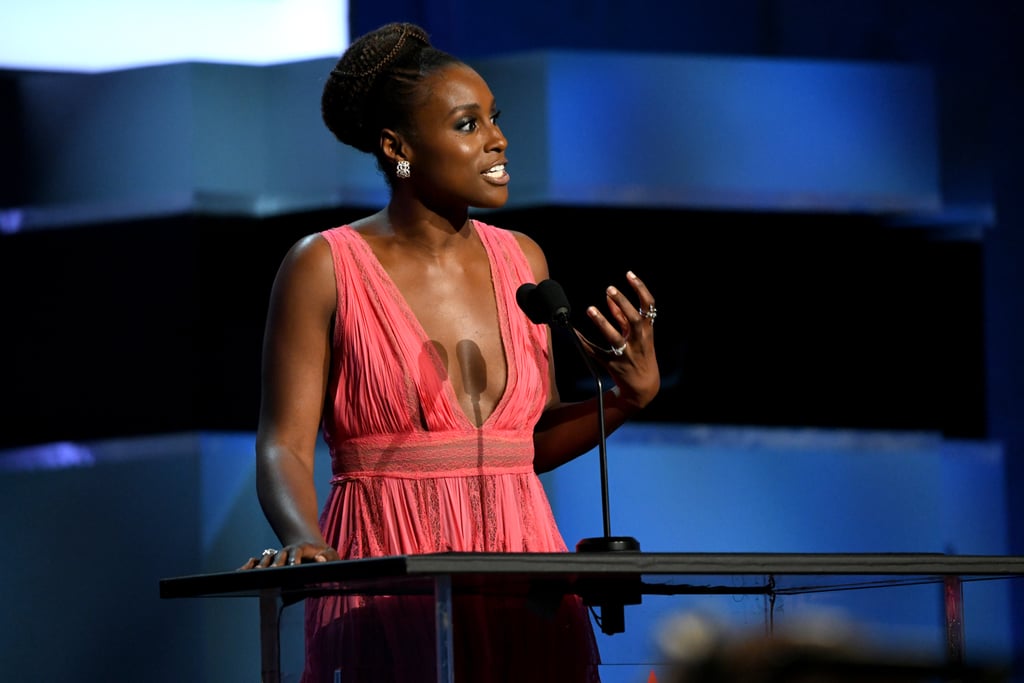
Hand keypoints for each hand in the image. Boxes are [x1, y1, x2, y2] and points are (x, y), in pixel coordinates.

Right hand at [237, 542, 339, 569]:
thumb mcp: (332, 556)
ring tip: (252, 575)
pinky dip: (248, 566)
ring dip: (260, 567)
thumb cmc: (325, 557)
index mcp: (302, 549)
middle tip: (271, 572)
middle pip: (279, 556)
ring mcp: (278, 557)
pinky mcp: (271, 562)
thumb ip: (329, 558)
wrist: (313, 549)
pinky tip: (239, 573)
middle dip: (275, 564)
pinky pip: (257, 562)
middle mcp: (287, 552)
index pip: (297, 551)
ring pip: (266, 559)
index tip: (293, 566)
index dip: (294, 558)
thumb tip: (320, 559)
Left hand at [578, 271, 659, 409]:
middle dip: (623, 303)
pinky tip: (574, 332)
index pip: (648, 305)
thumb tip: (609, 299)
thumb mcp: (636, 334)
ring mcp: (626, 354)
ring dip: (602, 323)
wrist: (644, 387)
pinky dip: (584, 341)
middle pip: (634, 320)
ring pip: (615, 338)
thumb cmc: (640, 354)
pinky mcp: (612, 364)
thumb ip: (622, 317)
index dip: (640, 289)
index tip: (629, 274)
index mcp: (647, 330)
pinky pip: (596, 352)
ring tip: (590, 309)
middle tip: (609, 289)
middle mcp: (638, 341)